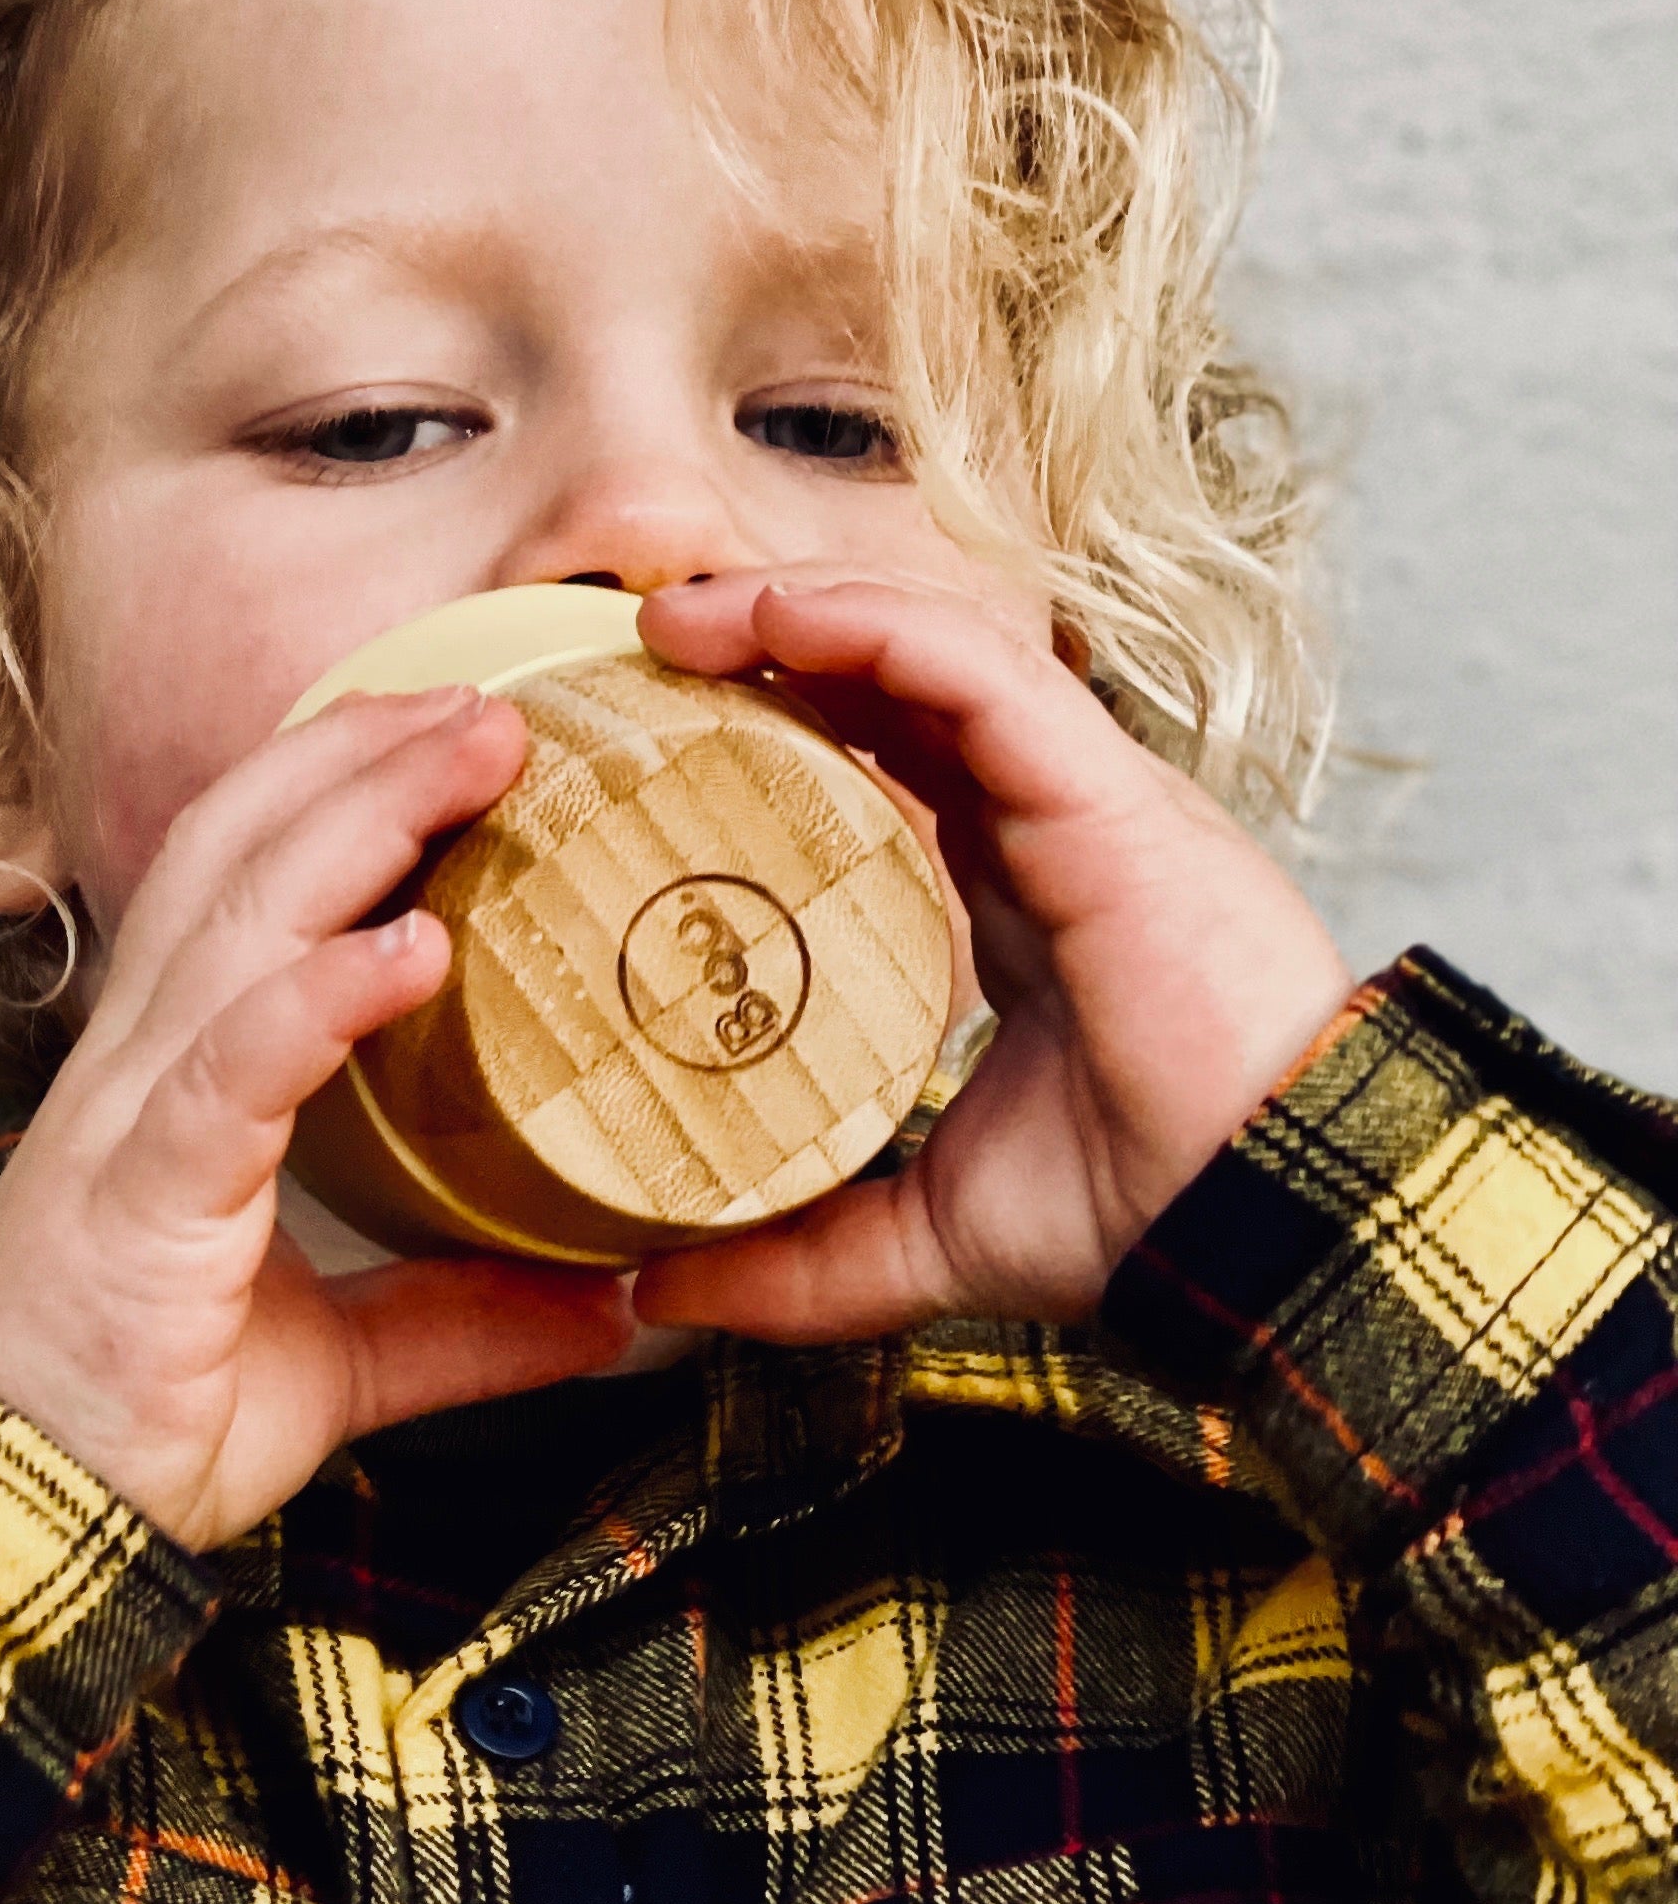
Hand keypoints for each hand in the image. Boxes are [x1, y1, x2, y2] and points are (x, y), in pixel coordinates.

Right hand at [0, 681, 631, 1550]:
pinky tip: (408, 948)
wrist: (31, 1523)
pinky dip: (317, 996)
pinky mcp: (139, 1199)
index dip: (330, 789)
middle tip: (498, 701)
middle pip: (236, 853)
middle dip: (360, 756)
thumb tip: (609, 1305)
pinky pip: (230, 1070)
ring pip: (235, 921)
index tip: (451, 731)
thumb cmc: (145, 1427)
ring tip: (471, 755)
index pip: (237, 883)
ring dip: (357, 821)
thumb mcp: (343, 1364)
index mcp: (171, 1080)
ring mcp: (130, 1123)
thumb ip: (459, 1319)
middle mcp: (138, 1068)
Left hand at [629, 571, 1351, 1343]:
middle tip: (642, 646)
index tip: (656, 730)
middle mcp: (1050, 829)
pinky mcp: (1109, 796)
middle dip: (773, 640)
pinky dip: (878, 625)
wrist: (1262, 1228)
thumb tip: (656, 1296)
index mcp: (1015, 902)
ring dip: (802, 607)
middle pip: (903, 683)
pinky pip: (985, 668)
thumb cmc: (1141, 1218)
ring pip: (938, 646)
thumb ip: (795, 1261)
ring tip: (675, 613)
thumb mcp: (921, 1238)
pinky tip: (777, 613)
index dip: (783, 724)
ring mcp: (1085, 800)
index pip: (894, 765)